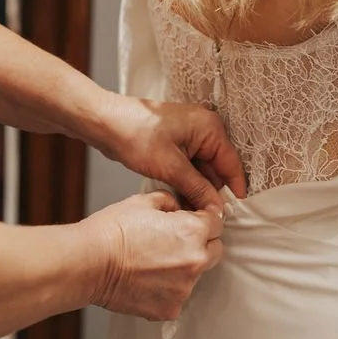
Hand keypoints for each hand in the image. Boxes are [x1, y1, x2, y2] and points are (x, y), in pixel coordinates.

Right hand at [85, 191, 224, 320]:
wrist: (89, 263)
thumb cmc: (112, 231)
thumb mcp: (143, 202)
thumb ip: (170, 201)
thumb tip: (178, 207)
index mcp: (192, 231)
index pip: (217, 223)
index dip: (204, 219)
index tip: (193, 222)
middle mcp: (195, 261)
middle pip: (215, 250)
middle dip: (201, 243)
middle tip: (174, 241)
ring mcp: (184, 288)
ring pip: (196, 275)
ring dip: (183, 267)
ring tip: (153, 262)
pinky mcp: (170, 309)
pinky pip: (177, 296)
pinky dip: (167, 289)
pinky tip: (147, 279)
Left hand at [96, 94, 246, 209]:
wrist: (104, 122)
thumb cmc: (135, 134)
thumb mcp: (171, 167)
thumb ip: (197, 188)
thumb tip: (216, 207)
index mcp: (210, 128)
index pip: (231, 164)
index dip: (233, 190)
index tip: (231, 214)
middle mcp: (204, 129)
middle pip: (218, 168)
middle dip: (211, 192)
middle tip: (204, 216)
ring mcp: (190, 135)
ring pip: (203, 170)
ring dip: (197, 189)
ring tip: (189, 210)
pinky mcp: (176, 143)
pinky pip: (190, 166)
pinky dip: (186, 181)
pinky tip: (180, 198)